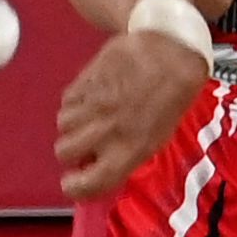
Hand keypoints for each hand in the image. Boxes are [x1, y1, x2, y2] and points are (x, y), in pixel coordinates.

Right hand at [57, 29, 211, 199]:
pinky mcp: (85, 79)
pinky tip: (91, 96)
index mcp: (129, 150)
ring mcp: (94, 103)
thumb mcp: (157, 136)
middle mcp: (107, 130)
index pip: (87, 183)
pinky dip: (74, 102)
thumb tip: (96, 166)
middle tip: (85, 142)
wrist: (173, 49)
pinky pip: (66, 100)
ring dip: (73, 124)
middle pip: (64, 152)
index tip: (72, 182)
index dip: (74, 186)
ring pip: (62, 125)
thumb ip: (124, 155)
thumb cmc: (172, 97)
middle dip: (72, 150)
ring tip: (90, 115)